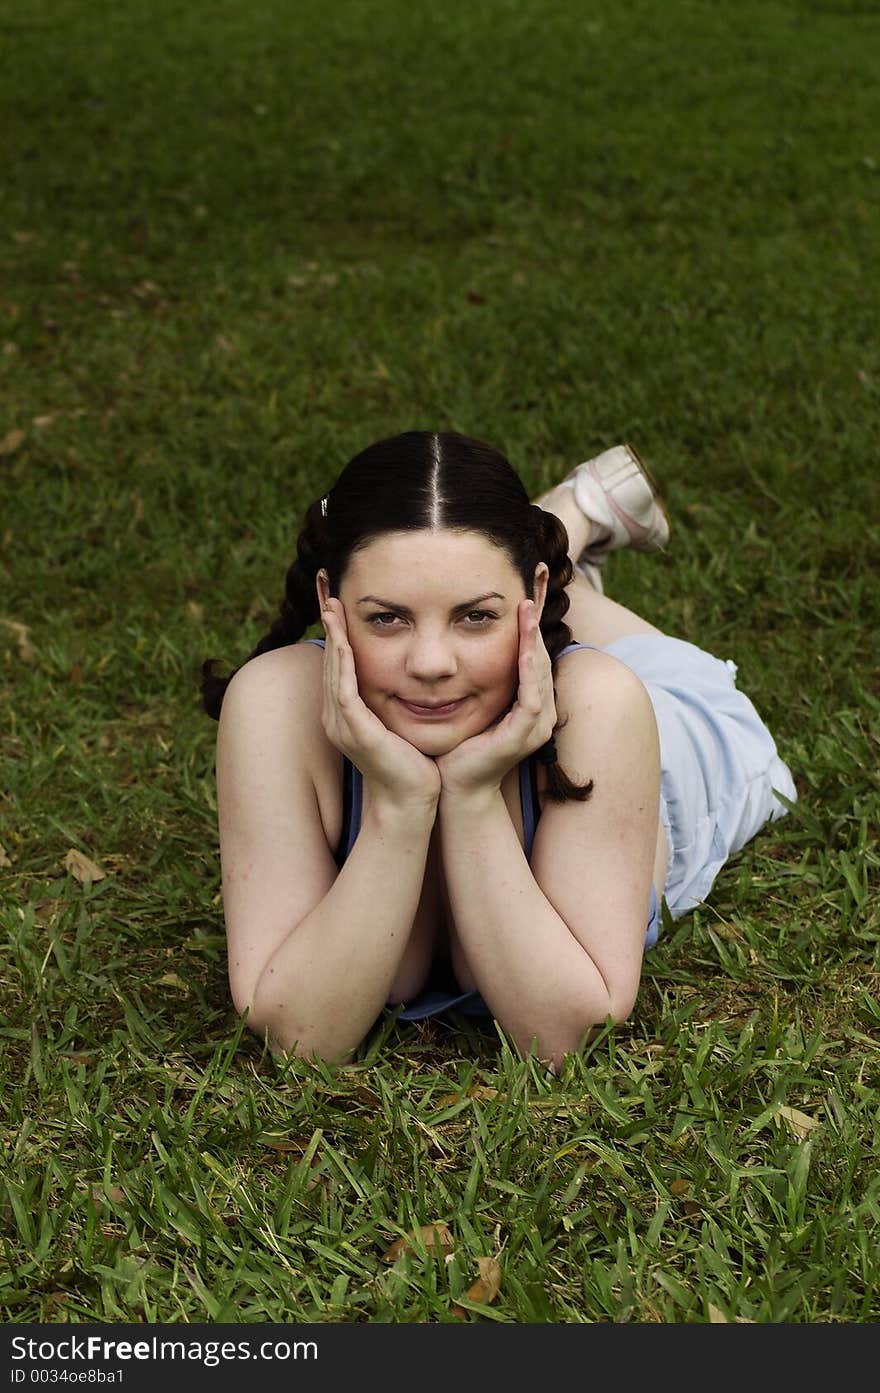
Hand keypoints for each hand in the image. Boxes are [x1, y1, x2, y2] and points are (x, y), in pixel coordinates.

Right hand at [320, 599, 441, 807]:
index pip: (339, 662)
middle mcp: (337, 716)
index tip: (337, 597)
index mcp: (346, 713)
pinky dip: (343, 665)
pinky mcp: (354, 732)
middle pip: (330, 659)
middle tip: (326, 587)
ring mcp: (342, 725)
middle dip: (329, 623)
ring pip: (333, 671)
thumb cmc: (413, 763)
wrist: (412, 802)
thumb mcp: (400, 721)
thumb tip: (410, 672)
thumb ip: (396, 697)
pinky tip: (344, 642)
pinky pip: (344, 692)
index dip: (337, 629)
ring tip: (329, 605)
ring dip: (332, 636)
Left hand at [435, 600, 556, 796]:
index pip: (534, 654)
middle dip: (537, 621)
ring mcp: (535, 725)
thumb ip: (476, 676)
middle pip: (542, 656)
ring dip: (533, 640)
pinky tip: (524, 650)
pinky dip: (528, 672)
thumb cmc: (459, 744)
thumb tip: (459, 641)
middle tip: (535, 586)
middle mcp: (540, 712)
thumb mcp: (471, 702)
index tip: (529, 588)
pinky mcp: (524, 735)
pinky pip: (532, 698)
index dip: (532, 622)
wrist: (455, 786)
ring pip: (539, 672)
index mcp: (530, 702)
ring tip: (528, 609)